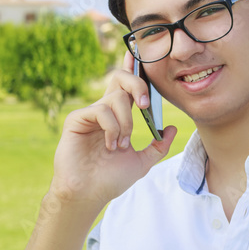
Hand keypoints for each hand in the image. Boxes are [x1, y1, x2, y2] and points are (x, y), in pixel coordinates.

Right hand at [50, 50, 177, 207]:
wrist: (89, 195)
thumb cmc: (110, 179)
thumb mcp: (142, 162)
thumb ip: (158, 145)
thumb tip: (172, 128)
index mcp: (117, 115)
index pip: (126, 85)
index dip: (132, 67)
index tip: (138, 54)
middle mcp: (103, 109)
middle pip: (120, 78)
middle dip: (137, 84)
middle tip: (146, 104)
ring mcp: (89, 113)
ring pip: (116, 98)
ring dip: (125, 123)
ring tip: (120, 146)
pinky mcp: (76, 119)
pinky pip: (101, 111)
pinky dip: (112, 128)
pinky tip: (109, 145)